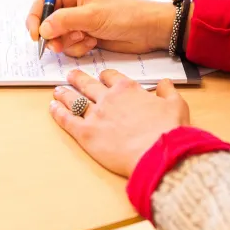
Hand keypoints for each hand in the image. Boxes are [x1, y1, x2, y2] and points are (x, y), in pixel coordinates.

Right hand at [26, 0, 175, 56]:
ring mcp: (79, 21)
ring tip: (86, 39)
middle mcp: (73, 4)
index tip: (35, 34)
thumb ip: (64, 21)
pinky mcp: (85, 35)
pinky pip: (70, 46)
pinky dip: (78, 47)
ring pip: (59, 37)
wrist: (148, 30)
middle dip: (54, 35)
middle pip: (48, 22)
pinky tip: (93, 43)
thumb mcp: (92, 16)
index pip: (44, 1)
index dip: (36, 18)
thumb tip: (43, 29)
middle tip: (59, 45)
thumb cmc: (125, 14)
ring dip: (69, 42)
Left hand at [49, 69, 189, 177]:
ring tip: (57, 90)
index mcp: (128, 89)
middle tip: (71, 75)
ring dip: (64, 94)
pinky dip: (58, 112)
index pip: (111, 77)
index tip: (101, 77)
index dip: (105, 76)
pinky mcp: (86, 133)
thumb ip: (168, 91)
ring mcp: (95, 115)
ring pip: (74, 99)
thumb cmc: (169, 131)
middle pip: (88, 84)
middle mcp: (108, 98)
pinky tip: (52, 108)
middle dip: (78, 79)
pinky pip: (67, 119)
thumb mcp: (176, 105)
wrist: (158, 153)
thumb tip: (165, 83)